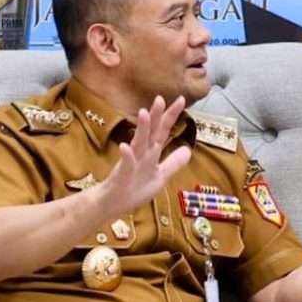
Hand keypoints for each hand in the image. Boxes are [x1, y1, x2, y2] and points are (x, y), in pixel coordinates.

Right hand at [94, 94, 193, 214]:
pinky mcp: (121, 176)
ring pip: (138, 144)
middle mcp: (141, 154)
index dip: (171, 116)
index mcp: (151, 153)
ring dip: (142, 129)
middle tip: (160, 98)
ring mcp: (131, 163)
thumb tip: (188, 150)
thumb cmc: (134, 189)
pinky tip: (125, 147)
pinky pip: (124, 165)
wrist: (112, 204)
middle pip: (151, 132)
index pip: (162, 131)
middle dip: (156, 115)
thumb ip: (173, 163)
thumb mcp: (160, 176)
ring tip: (144, 112)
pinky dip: (126, 156)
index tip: (181, 98)